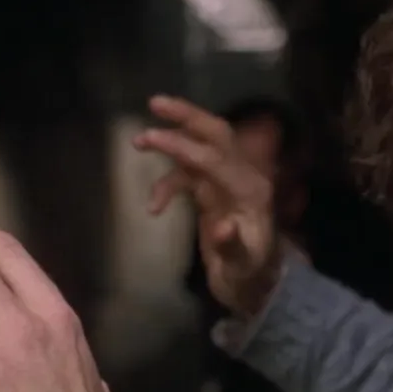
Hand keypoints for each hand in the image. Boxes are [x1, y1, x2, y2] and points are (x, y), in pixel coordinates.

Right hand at [133, 94, 280, 315]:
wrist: (255, 288)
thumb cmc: (250, 277)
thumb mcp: (243, 267)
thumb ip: (232, 246)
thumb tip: (221, 227)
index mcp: (252, 190)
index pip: (216, 158)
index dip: (183, 146)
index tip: (152, 137)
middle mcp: (243, 178)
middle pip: (215, 135)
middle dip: (186, 116)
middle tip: (154, 103)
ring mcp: (227, 184)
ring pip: (200, 149)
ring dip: (171, 142)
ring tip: (138, 143)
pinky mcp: (214, 193)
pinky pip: (188, 175)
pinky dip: (167, 184)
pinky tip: (154, 208)